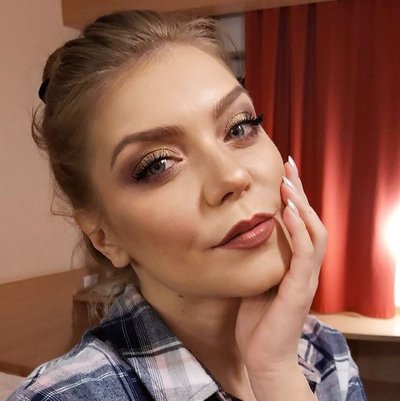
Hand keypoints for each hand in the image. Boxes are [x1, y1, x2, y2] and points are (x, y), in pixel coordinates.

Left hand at [235, 157, 326, 398]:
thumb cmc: (256, 320)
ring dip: (301, 205)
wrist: (262, 356)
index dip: (294, 197)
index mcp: (294, 263)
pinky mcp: (300, 288)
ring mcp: (306, 277)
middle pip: (311, 220)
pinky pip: (304, 253)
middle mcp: (305, 266)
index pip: (299, 222)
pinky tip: (287, 211)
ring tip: (288, 183)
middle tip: (288, 165)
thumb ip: (256, 257)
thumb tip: (240, 234)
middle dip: (300, 191)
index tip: (283, 173)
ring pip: (314, 232)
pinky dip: (298, 230)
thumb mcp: (254, 279)